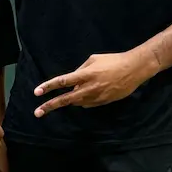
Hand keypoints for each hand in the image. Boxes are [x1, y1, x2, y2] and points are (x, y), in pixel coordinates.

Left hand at [34, 49, 157, 114]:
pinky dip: (85, 98)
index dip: (48, 86)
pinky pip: (87, 103)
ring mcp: (96, 97)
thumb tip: (72, 82)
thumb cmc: (113, 61)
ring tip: (89, 86)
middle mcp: (89, 88)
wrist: (134, 69)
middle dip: (50, 106)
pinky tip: (95, 89)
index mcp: (85, 74)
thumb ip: (80, 70)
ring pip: (77, 102)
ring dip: (73, 97)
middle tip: (37, 112)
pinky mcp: (102, 102)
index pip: (62, 82)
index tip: (37, 92)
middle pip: (65, 99)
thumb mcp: (93, 59)